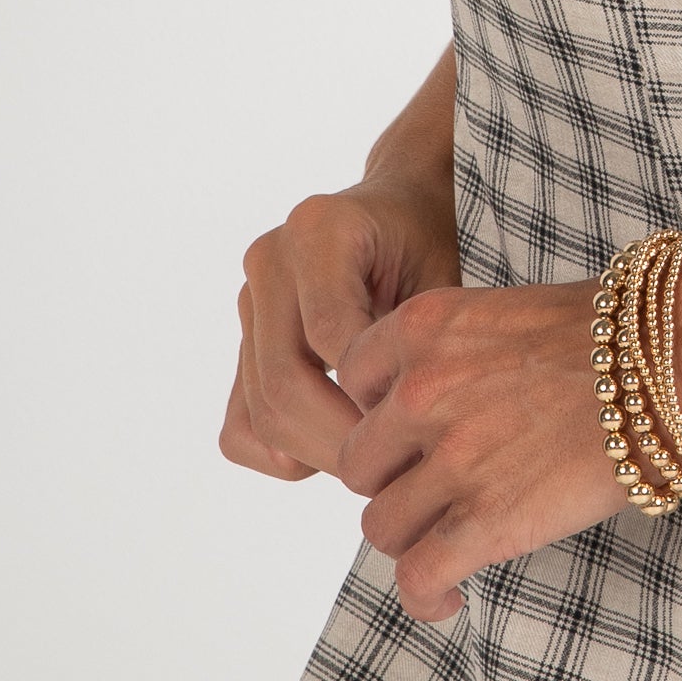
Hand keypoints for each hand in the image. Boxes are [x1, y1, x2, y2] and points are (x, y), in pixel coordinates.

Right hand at [222, 178, 459, 486]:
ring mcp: (248, 302)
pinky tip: (336, 447)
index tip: (419, 431)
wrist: (399, 209)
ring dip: (318, 455)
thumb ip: (416, 349)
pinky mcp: (241, 342)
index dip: (371, 398)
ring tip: (376, 463)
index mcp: (319, 229)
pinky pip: (240, 425)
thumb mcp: (441, 282)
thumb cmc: (432, 246)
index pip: (330, 338)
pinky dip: (284, 454)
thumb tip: (393, 442)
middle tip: (397, 471)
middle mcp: (269, 260)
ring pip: (260, 412)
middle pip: (284, 382)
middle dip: (342, 442)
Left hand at [331, 278, 623, 623]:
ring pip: (380, 525)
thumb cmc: (619, 331)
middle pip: (359, 462)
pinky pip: (417, 576)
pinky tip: (449, 596)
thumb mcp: (507, 313)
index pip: (351, 382)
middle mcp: (422, 390)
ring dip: (412, 538)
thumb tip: (439, 408)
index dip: (381, 413)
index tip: (413, 433)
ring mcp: (453, 458)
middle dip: (394, 480)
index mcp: (423, 327)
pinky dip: (425, 596)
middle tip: (438, 489)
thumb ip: (456, 355)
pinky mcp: (489, 520)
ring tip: (448, 542)